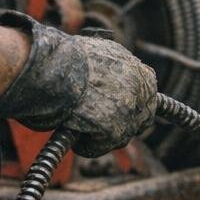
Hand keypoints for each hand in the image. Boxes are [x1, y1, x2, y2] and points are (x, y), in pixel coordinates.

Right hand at [0, 12, 157, 156]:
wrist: (51, 66)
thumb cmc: (63, 57)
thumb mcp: (95, 52)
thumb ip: (109, 66)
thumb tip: (107, 80)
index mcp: (136, 68)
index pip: (148, 87)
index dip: (136, 99)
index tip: (126, 105)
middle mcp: (139, 89)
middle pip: (143, 116)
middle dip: (125, 121)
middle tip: (101, 123)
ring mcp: (128, 111)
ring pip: (121, 136)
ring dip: (102, 135)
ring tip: (79, 125)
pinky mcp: (113, 131)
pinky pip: (99, 147)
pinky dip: (85, 146)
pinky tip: (72, 134)